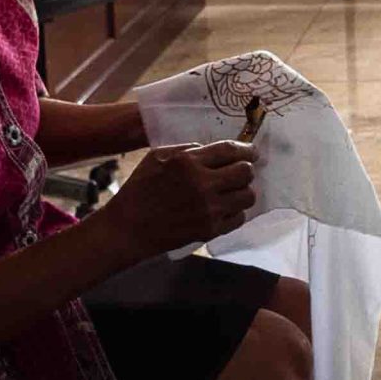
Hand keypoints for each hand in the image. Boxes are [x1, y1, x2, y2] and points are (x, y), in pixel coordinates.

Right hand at [99, 141, 256, 256]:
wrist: (128, 228)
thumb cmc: (139, 189)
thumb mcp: (156, 157)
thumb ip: (187, 149)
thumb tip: (212, 150)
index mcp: (188, 162)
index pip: (230, 150)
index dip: (247, 150)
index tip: (252, 152)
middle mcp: (202, 183)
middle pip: (245, 172)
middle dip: (246, 170)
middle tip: (241, 172)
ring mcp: (208, 209)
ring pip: (248, 196)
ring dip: (243, 191)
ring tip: (233, 191)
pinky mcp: (210, 230)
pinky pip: (239, 218)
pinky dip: (236, 212)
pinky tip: (225, 209)